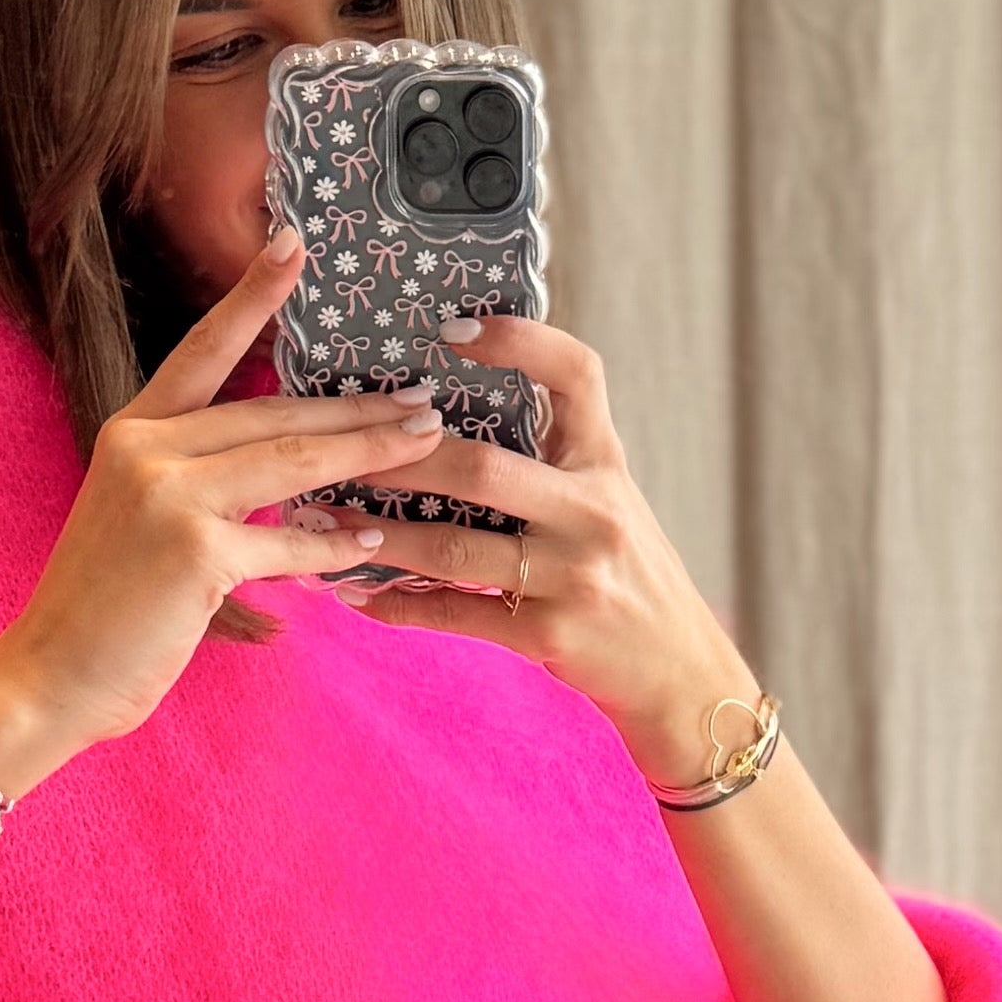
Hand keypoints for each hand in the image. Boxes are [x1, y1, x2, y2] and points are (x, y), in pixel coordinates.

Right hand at [0, 230, 443, 772]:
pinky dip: (333, 546)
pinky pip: (287, 542)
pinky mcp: (194, 553)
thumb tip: (292, 468)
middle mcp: (146, 448)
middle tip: (421, 398)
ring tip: (425, 444)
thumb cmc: (104, 606)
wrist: (51, 676)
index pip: (203, 349)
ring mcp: (168, 497)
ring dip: (366, 453)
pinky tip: (372, 543)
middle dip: (355, 406)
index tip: (294, 246)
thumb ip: (200, 480)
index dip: (252, 297)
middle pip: (272, 411)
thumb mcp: (139, 516)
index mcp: (132, 429)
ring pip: (291, 462)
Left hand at [354, 318, 760, 784]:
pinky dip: (400, 605)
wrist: (679, 672)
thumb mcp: (607, 500)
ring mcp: (573, 576)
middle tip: (339, 451)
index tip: (451, 330)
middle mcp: (593, 512)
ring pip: (455, 548)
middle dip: (400, 461)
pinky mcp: (550, 636)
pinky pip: (457, 614)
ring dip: (379, 536)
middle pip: (482, 469)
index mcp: (604, 463)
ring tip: (322, 520)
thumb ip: (553, 457)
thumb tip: (450, 414)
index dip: (518, 341)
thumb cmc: (626, 574)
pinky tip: (356, 594)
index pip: (576, 375)